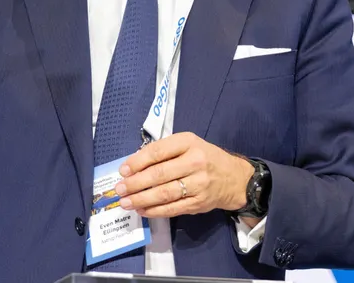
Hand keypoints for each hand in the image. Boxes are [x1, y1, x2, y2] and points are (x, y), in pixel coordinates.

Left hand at [114, 132, 253, 219]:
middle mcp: (195, 162)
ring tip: (126, 202)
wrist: (233, 178)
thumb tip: (134, 164)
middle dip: (135, 183)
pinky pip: (172, 208)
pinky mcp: (199, 203)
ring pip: (164, 194)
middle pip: (159, 174)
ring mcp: (198, 184)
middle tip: (119, 189)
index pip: (158, 151)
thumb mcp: (187, 145)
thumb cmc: (204, 157)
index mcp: (188, 142)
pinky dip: (155, 211)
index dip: (137, 162)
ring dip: (141, 199)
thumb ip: (164, 152)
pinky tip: (142, 210)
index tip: (123, 170)